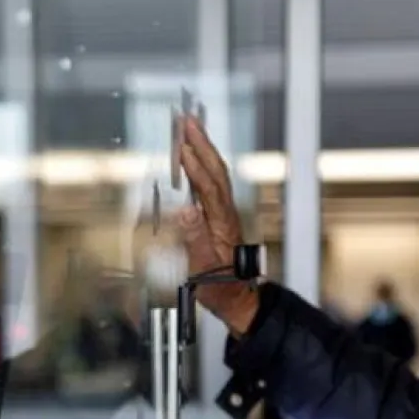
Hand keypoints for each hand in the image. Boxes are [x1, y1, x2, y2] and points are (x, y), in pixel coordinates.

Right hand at [176, 116, 258, 334]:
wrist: (236, 297)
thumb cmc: (221, 286)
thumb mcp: (204, 268)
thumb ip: (195, 240)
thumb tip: (186, 212)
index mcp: (222, 223)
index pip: (209, 188)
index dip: (196, 166)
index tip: (182, 147)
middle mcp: (225, 213)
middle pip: (216, 171)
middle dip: (202, 143)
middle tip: (187, 121)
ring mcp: (223, 213)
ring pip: (216, 172)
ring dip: (203, 148)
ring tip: (190, 128)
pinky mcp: (219, 215)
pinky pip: (211, 181)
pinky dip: (203, 162)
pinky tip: (194, 156)